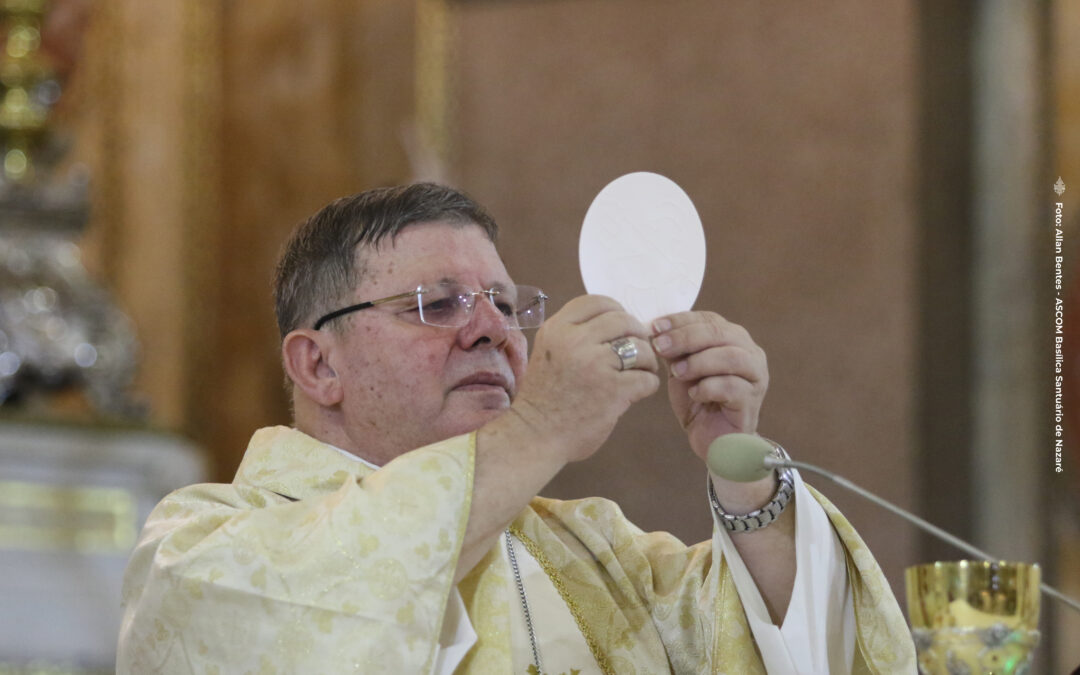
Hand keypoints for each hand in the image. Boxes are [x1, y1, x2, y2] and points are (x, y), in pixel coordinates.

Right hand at [509, 295, 659, 462]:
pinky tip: (639, 391)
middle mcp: (575, 340)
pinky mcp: (613, 389)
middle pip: (623, 320)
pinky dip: (649, 384)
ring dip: (647, 359)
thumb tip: (616, 324)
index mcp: (557, 329)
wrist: (534, 436)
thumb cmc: (544, 398)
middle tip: (639, 351)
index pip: (597, 302)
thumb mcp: (549, 353)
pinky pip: (647, 377)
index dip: (616, 311)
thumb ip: (574, 336)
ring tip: (642, 371)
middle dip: (637, 334)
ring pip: (640, 347)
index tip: (622, 327)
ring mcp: (595, 364)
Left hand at [651, 311, 768, 461]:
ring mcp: (756, 377)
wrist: (711, 439)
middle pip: (720, 333)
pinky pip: (732, 387)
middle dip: (686, 338)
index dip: (680, 321)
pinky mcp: (752, 402)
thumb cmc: (697, 399)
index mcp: (733, 339)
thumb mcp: (680, 368)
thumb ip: (674, 349)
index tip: (654, 327)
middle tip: (660, 347)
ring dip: (699, 362)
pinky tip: (693, 394)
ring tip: (676, 372)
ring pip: (732, 357)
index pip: (709, 319)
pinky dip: (708, 387)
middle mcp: (750, 353)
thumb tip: (655, 330)